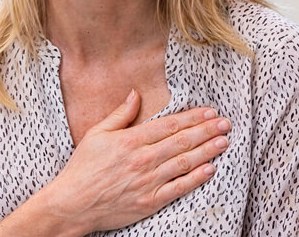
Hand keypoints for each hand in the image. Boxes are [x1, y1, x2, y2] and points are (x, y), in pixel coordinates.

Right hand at [39, 89, 230, 234]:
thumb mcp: (96, 134)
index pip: (168, 125)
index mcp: (130, 140)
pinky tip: (210, 169)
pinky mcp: (150, 201)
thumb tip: (135, 95)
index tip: (209, 112)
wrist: (73, 203)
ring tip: (223, 141)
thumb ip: (119, 115)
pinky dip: (196, 178)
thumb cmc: (82, 168)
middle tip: (225, 123)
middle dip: (206, 130)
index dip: (192, 117)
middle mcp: (142, 158)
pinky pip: (179, 188)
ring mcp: (148, 181)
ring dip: (207, 151)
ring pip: (184, 162)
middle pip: (181, 141)